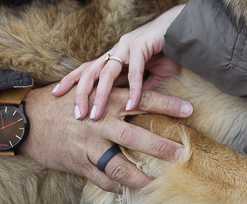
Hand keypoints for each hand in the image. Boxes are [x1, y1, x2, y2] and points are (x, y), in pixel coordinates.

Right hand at [21, 84, 193, 191]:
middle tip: (182, 154)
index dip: (168, 105)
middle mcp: (101, 123)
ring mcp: (89, 145)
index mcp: (109, 101)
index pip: (145, 101)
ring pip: (120, 165)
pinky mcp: (77, 162)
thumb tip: (145, 84)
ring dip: (141, 176)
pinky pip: (101, 178)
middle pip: (137, 137)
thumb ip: (118, 91)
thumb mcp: (93, 90)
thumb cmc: (66, 101)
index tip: (189, 109)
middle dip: (161, 147)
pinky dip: (115, 185)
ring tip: (157, 182)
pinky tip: (126, 189)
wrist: (29, 117)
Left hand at [53, 5, 184, 119]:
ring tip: (96, 114)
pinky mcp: (141, 45)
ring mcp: (127, 45)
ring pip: (106, 72)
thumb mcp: (152, 73)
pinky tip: (130, 105)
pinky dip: (133, 89)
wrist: (184, 28)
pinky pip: (134, 71)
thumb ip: (140, 86)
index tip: (56, 94)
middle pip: (90, 72)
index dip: (72, 80)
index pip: (88, 68)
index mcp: (116, 54)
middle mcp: (117, 49)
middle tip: (76, 115)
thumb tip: (131, 104)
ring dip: (100, 95)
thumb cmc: (168, 50)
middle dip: (80, 94)